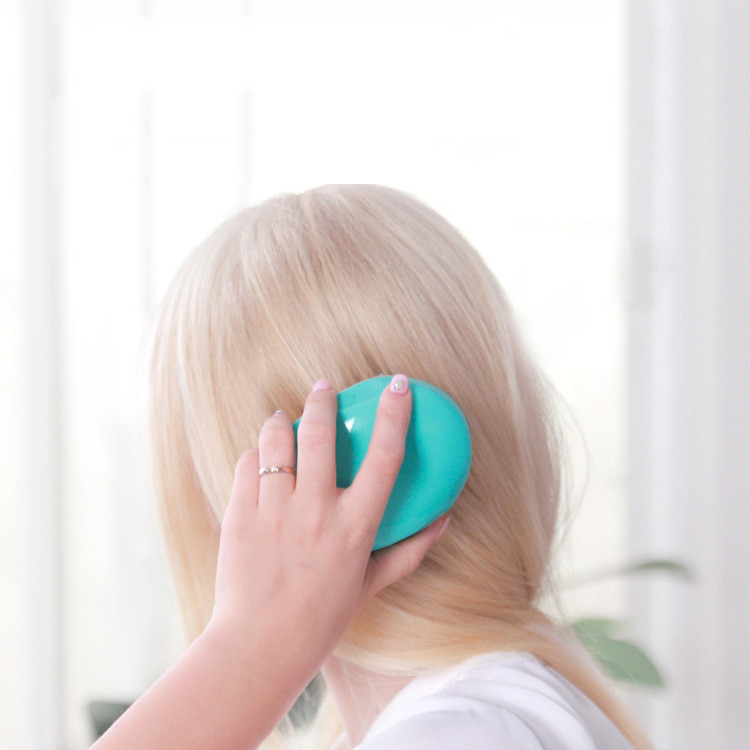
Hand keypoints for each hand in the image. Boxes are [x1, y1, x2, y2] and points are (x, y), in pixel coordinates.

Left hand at [206, 374, 450, 670]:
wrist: (258, 647)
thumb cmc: (321, 619)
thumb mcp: (371, 585)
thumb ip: (410, 550)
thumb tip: (444, 522)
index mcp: (354, 527)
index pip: (384, 457)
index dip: (395, 414)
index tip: (399, 385)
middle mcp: (315, 511)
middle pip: (321, 433)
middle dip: (323, 399)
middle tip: (324, 387)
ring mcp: (274, 511)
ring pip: (278, 440)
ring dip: (283, 420)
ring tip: (285, 418)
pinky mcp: (240, 514)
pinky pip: (248, 464)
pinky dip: (256, 454)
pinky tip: (261, 458)